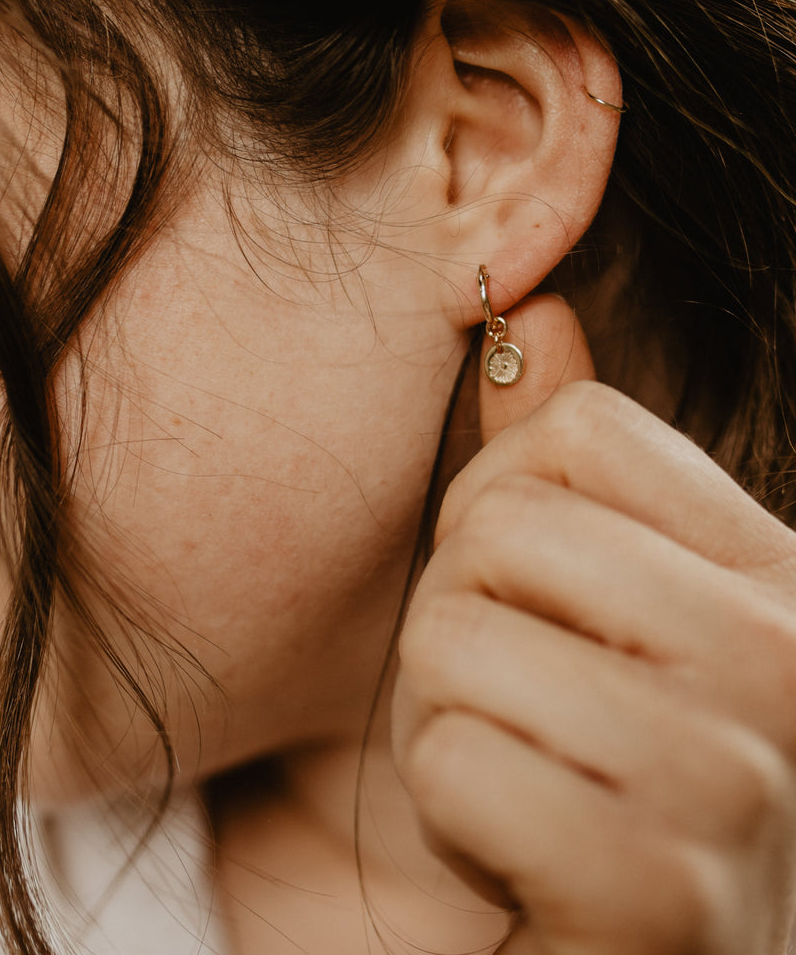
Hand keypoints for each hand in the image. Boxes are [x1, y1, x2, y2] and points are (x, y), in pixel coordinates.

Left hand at [391, 295, 795, 953]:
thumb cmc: (576, 765)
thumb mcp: (574, 601)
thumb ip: (559, 461)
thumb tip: (535, 306)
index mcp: (775, 575)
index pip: (574, 431)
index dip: (498, 508)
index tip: (523, 600)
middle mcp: (789, 660)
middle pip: (502, 526)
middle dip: (456, 618)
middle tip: (511, 706)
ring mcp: (739, 784)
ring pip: (456, 637)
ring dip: (440, 714)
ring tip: (514, 775)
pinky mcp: (659, 899)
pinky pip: (455, 764)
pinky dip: (448, 811)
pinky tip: (516, 857)